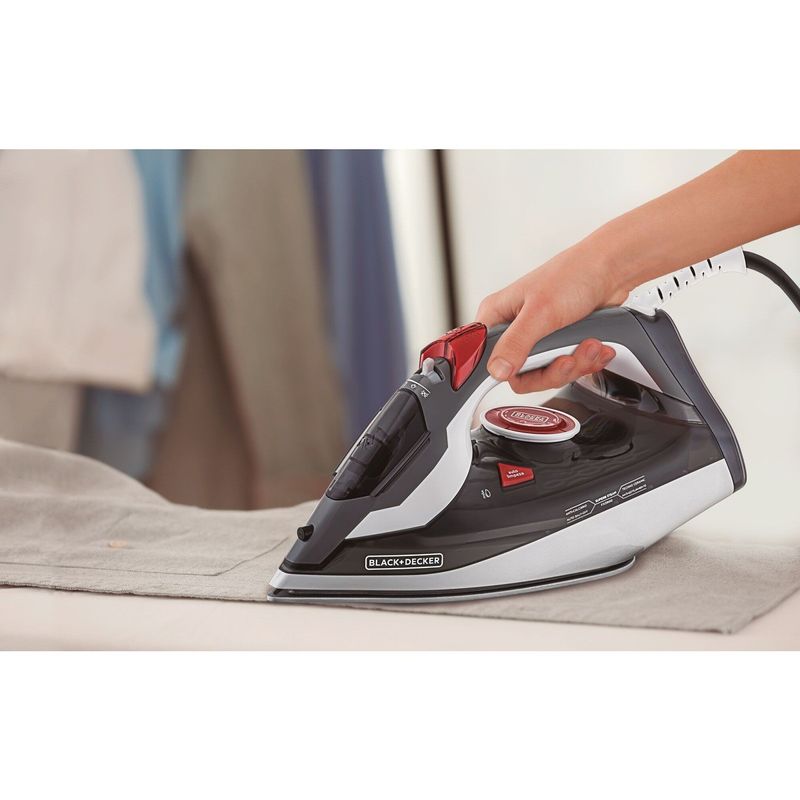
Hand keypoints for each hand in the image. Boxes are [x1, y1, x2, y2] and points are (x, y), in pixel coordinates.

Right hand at [475, 241, 627, 392]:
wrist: (611, 270)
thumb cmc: (573, 274)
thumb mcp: (540, 312)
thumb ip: (516, 343)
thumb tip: (497, 371)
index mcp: (498, 316)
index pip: (487, 359)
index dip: (507, 372)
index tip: (529, 373)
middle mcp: (514, 329)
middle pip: (521, 374)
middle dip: (553, 370)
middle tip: (569, 358)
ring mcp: (538, 339)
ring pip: (547, 374)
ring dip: (575, 365)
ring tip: (590, 346)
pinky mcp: (559, 344)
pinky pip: (566, 368)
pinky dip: (585, 362)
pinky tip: (595, 347)